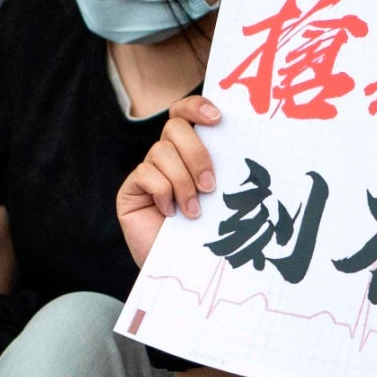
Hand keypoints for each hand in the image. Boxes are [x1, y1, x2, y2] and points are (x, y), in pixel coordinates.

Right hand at [115, 96, 221, 266]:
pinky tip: (170, 214)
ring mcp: (147, 172)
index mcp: (189, 151)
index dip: (197, 107)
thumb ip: (223, 172)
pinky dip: (163, 192)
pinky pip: (146, 173)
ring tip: (193, 211)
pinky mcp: (131, 190)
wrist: (183, 269)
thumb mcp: (220, 198)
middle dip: (196, 154)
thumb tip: (245, 148)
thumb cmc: (206, 234)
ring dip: (182, 182)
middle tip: (210, 186)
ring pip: (161, 152)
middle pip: (174, 127)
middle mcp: (167, 156)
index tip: (218, 119)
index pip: (185, 113)